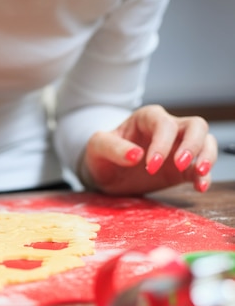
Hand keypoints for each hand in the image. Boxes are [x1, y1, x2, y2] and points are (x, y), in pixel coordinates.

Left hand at [80, 105, 217, 194]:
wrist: (104, 172)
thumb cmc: (101, 154)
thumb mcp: (97, 147)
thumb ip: (113, 148)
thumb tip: (136, 155)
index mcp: (147, 118)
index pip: (164, 124)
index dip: (162, 143)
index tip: (150, 165)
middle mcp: (168, 129)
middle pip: (196, 126)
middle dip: (193, 144)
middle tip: (181, 164)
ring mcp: (178, 147)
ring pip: (206, 142)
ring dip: (207, 157)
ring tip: (199, 173)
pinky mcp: (182, 168)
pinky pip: (200, 167)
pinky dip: (204, 176)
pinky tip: (200, 187)